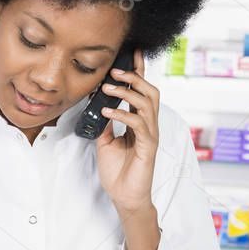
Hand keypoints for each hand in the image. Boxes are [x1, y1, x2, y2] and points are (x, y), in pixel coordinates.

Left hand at [95, 49, 160, 217]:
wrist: (125, 196)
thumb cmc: (118, 171)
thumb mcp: (105, 141)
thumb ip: (105, 123)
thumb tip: (98, 106)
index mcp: (139, 121)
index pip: (141, 91)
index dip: (139, 71)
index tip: (132, 53)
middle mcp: (148, 125)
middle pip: (150, 91)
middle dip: (134, 77)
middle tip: (114, 72)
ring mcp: (150, 135)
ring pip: (147, 103)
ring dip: (126, 93)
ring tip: (107, 89)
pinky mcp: (148, 147)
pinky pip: (139, 124)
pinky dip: (123, 114)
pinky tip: (108, 112)